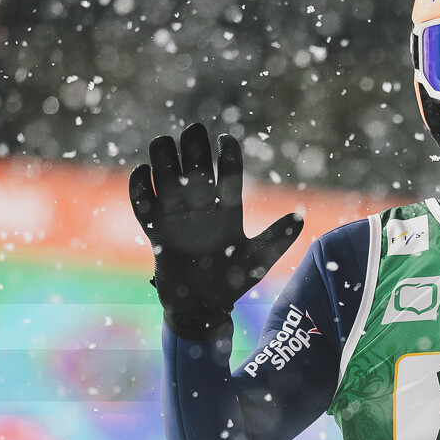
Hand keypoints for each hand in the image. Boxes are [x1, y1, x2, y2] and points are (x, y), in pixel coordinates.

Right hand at [129, 123, 302, 338]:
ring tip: (163, 143)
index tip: (225, 139)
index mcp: (227, 212)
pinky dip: (139, 188)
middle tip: (193, 131)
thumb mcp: (258, 261)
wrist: (202, 308)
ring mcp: (177, 219)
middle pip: (195, 169)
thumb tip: (300, 217)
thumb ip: (277, 239)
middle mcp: (201, 209)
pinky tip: (141, 172)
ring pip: (166, 179)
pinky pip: (143, 205)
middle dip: (193, 148)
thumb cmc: (231, 284)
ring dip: (163, 159)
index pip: (228, 175)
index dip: (227, 155)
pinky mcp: (156, 232)